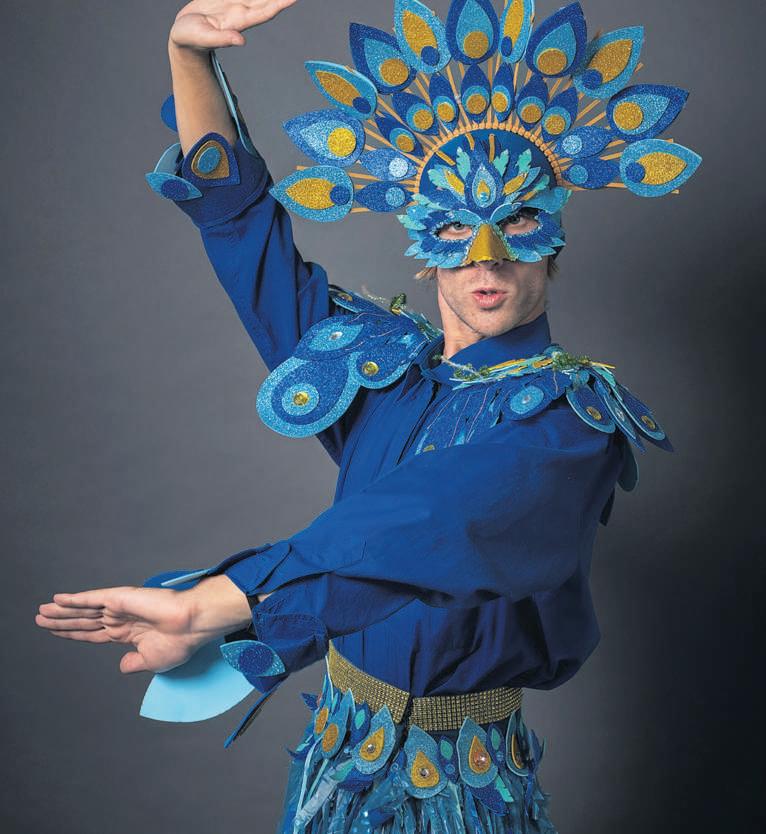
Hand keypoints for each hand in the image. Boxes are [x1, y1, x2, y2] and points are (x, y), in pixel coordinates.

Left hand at [35, 575, 255, 674]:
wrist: (192, 625)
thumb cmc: (180, 642)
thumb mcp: (152, 661)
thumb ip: (134, 663)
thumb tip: (121, 666)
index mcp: (128, 633)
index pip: (94, 634)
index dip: (74, 634)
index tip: (57, 633)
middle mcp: (121, 618)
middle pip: (84, 621)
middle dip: (62, 621)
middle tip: (41, 619)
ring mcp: (119, 607)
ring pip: (84, 610)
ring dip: (61, 611)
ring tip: (41, 611)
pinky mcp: (120, 598)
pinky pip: (92, 599)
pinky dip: (74, 599)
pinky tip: (57, 600)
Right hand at [170, 0, 298, 51]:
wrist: (183, 34)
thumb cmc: (192, 40)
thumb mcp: (204, 38)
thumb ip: (222, 39)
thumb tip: (241, 42)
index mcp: (239, 22)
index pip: (265, 12)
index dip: (280, 4)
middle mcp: (241, 11)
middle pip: (267, 0)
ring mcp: (235, 3)